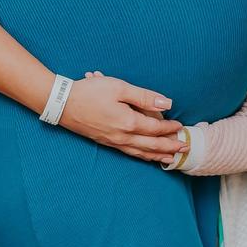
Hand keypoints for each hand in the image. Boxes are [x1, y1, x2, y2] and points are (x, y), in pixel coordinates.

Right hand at [64, 74, 183, 161]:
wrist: (62, 104)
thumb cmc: (89, 92)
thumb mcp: (118, 87)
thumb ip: (144, 96)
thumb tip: (166, 104)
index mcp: (127, 122)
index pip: (155, 129)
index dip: (169, 129)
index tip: (180, 127)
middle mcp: (122, 136)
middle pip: (151, 145)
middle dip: (169, 147)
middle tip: (184, 148)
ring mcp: (113, 142)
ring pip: (140, 152)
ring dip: (157, 156)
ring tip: (170, 159)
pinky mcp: (105, 142)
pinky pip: (129, 153)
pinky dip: (141, 156)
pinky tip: (145, 156)